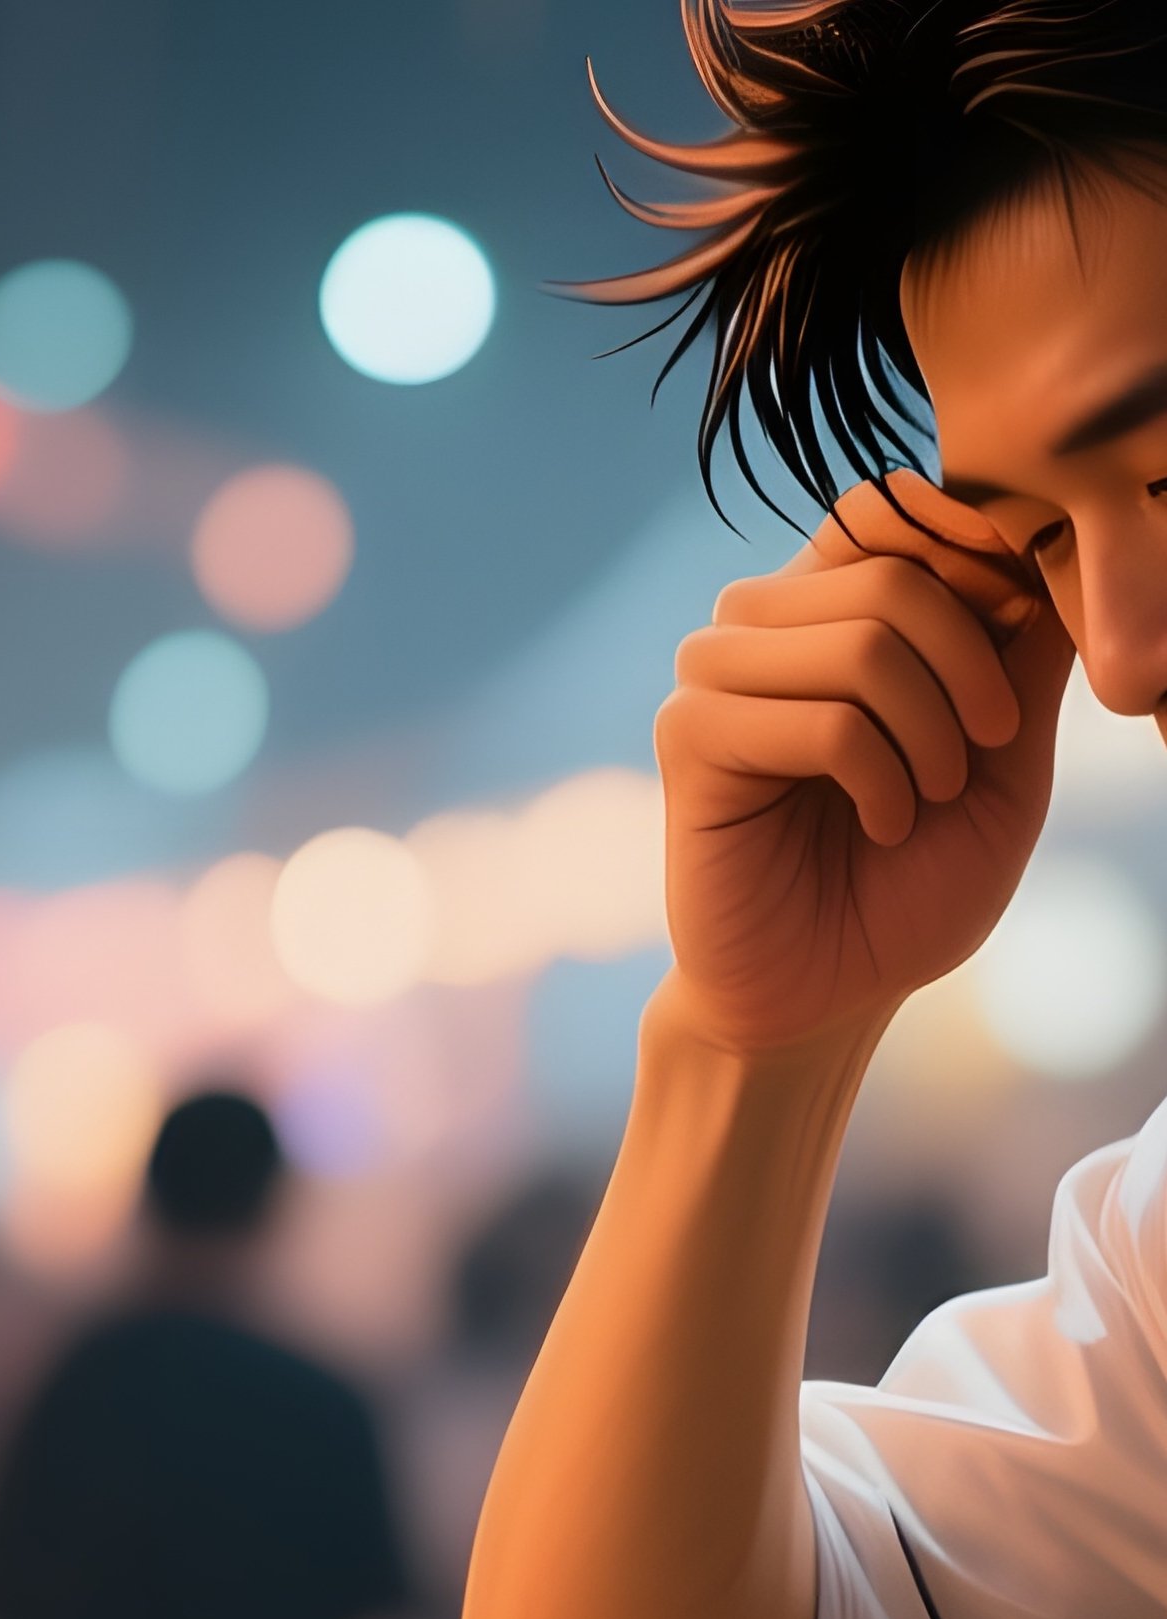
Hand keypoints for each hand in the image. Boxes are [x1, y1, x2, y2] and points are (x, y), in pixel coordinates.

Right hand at [653, 470, 1077, 1054]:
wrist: (828, 991)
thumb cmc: (908, 880)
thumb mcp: (1002, 756)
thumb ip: (1020, 651)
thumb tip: (1050, 540)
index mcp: (823, 608)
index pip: (890, 506)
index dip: (976, 553)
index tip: (1023, 639)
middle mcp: (758, 626)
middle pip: (890, 573)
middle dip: (973, 670)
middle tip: (983, 751)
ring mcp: (714, 677)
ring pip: (857, 642)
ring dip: (928, 731)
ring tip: (926, 795)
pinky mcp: (688, 739)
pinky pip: (820, 721)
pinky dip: (879, 778)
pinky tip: (880, 821)